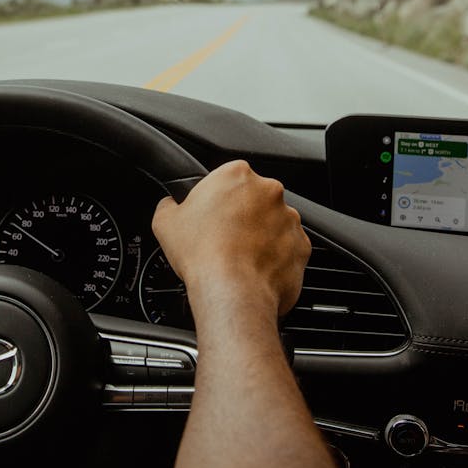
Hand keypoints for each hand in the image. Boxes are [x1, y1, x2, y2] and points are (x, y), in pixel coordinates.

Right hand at [152, 160, 310, 318]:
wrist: (232, 292)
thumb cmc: (201, 254)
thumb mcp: (165, 221)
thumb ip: (169, 204)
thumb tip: (171, 205)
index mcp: (237, 175)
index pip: (228, 177)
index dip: (216, 197)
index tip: (210, 215)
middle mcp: (269, 190)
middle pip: (253, 198)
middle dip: (241, 215)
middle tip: (222, 237)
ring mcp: (290, 219)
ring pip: (273, 223)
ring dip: (259, 235)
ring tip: (238, 258)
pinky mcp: (302, 246)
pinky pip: (287, 248)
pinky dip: (275, 257)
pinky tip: (254, 270)